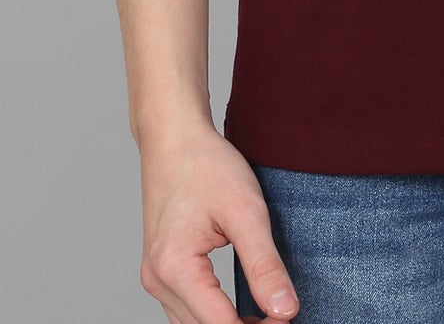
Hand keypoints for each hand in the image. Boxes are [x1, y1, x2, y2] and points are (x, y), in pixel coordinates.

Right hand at [138, 119, 298, 321]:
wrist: (173, 137)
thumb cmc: (206, 165)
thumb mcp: (246, 211)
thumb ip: (264, 265)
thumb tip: (285, 311)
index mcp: (176, 268)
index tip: (289, 317)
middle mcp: (158, 281)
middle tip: (283, 313)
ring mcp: (154, 278)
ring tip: (267, 313)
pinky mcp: (160, 271)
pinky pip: (186, 311)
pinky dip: (213, 315)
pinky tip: (240, 306)